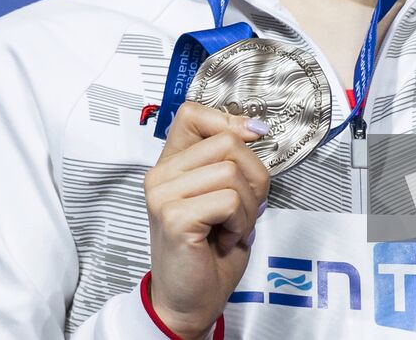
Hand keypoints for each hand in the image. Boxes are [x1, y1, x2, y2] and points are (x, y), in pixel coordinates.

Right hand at [143, 101, 270, 338]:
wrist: (189, 303)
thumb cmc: (208, 254)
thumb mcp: (222, 197)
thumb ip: (230, 162)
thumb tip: (255, 128)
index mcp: (171, 165)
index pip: (193, 113)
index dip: (229, 121)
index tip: (252, 136)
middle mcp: (161, 176)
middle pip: (227, 142)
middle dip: (253, 176)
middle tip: (243, 210)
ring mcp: (163, 195)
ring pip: (232, 172)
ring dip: (248, 206)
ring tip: (231, 227)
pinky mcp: (175, 217)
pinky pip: (230, 200)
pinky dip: (240, 222)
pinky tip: (224, 238)